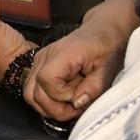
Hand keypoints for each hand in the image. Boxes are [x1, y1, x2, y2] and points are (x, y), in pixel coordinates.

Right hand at [23, 0, 136, 120]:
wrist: (102, 31)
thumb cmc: (108, 47)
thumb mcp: (109, 68)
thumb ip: (94, 87)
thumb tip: (77, 103)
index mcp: (64, 53)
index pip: (47, 80)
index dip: (62, 96)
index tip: (81, 96)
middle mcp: (46, 56)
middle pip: (34, 93)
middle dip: (56, 108)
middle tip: (78, 106)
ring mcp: (39, 61)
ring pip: (30, 95)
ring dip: (49, 107)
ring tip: (70, 103)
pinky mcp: (38, 66)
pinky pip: (33, 90)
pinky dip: (46, 100)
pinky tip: (64, 97)